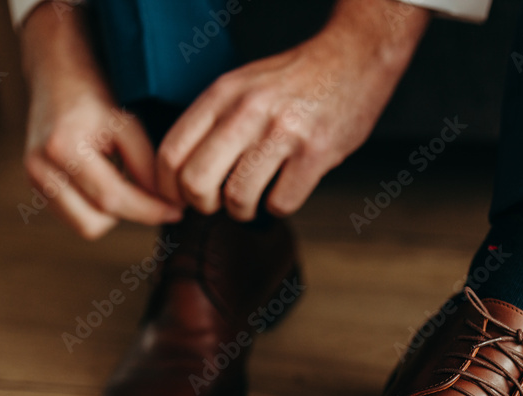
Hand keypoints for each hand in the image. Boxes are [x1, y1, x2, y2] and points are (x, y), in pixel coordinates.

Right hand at [19, 4, 180, 238]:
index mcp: (63, 149)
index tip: (177, 212)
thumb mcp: (128, 126)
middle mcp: (40, 169)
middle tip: (154, 197)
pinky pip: (75, 219)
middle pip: (96, 221)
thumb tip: (166, 206)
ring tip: (125, 182)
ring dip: (112, 213)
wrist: (57, 79)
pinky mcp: (35, 189)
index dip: (149, 210)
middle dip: (130, 213)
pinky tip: (107, 183)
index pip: (112, 198)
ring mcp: (33, 181)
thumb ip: (146, 167)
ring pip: (86, 226)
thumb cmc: (97, 99)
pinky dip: (97, 209)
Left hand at [156, 0, 429, 220]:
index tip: (180, 200)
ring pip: (237, 198)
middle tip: (218, 204)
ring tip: (254, 200)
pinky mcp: (315, 152)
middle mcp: (247, 111)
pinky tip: (286, 189)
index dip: (167, 189)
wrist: (354, 57)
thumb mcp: (243, 85)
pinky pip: (281, 202)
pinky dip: (279, 206)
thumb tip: (183, 174)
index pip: (171, 153)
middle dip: (203, 206)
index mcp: (222, 94)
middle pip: (196, 182)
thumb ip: (214, 121)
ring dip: (243, 211)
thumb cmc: (297, 79)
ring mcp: (282, 132)